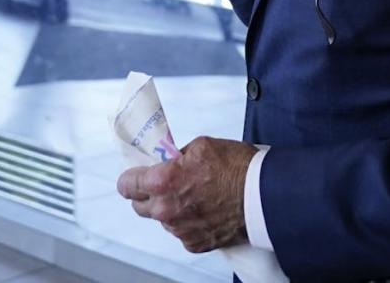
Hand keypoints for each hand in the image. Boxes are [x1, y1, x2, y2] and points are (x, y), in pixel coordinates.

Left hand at [117, 136, 256, 251]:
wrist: (263, 196)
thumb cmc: (237, 168)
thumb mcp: (202, 145)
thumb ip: (176, 155)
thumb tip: (168, 161)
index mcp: (162, 181)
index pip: (127, 184)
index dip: (131, 178)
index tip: (136, 176)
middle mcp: (166, 209)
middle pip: (139, 206)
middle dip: (148, 194)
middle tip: (166, 184)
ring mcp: (179, 230)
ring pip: (162, 219)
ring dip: (170, 208)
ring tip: (194, 195)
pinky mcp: (194, 243)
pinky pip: (181, 232)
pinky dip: (188, 222)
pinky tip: (205, 209)